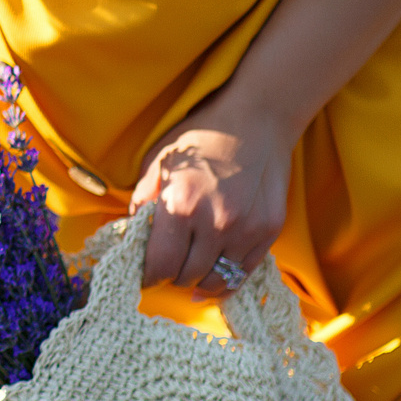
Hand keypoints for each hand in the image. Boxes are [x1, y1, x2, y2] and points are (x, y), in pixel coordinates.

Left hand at [129, 103, 292, 295]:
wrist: (258, 118)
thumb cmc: (202, 136)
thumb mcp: (159, 161)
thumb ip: (143, 201)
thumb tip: (131, 235)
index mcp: (181, 204)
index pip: (159, 266)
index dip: (146, 275)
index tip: (142, 273)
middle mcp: (215, 222)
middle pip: (186, 277)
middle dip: (170, 276)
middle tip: (164, 266)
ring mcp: (247, 230)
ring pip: (216, 281)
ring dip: (197, 280)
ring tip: (188, 270)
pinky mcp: (269, 231)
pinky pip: (244, 273)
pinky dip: (225, 280)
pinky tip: (212, 274)